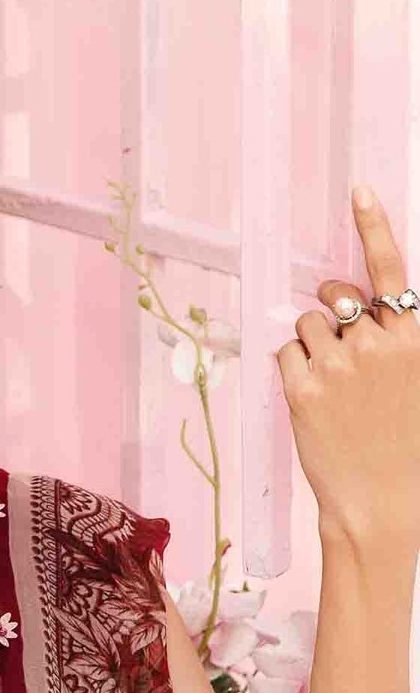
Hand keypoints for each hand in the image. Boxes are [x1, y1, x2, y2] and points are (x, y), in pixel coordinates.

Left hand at [276, 183, 419, 550]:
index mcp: (413, 338)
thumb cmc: (403, 447)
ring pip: (306, 324)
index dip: (374, 225)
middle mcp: (377, 342)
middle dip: (331, 311)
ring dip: (310, 345)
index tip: (358, 189)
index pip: (390, 270)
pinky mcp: (304, 390)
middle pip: (336, 297)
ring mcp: (339, 365)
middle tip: (337, 350)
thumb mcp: (413, 385)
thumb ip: (393, 341)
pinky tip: (312, 400)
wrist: (384, 503)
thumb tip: (351, 309)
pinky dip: (291, 368)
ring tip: (331, 389)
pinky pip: (285, 353)